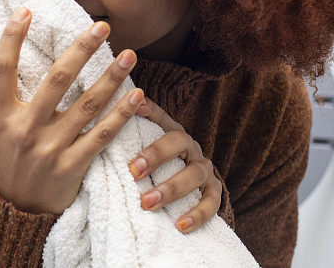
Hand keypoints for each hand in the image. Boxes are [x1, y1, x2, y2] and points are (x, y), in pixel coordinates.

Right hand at [0, 7, 145, 214]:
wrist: (7, 216)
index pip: (2, 69)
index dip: (11, 38)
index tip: (26, 10)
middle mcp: (25, 129)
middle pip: (56, 80)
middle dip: (81, 50)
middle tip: (102, 26)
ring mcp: (50, 149)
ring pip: (86, 105)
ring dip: (111, 77)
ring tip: (128, 54)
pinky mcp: (72, 167)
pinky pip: (102, 136)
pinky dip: (121, 116)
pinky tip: (138, 97)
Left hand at [128, 97, 221, 233]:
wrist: (189, 186)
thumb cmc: (156, 165)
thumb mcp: (144, 147)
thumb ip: (133, 130)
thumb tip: (119, 106)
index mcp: (172, 132)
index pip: (162, 118)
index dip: (149, 113)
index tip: (131, 113)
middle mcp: (191, 147)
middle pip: (179, 142)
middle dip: (156, 155)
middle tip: (132, 171)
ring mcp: (204, 169)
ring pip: (194, 174)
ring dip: (170, 189)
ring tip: (146, 203)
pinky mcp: (214, 191)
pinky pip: (212, 202)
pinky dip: (197, 214)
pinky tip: (180, 226)